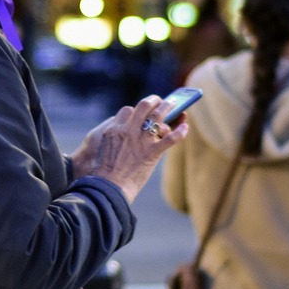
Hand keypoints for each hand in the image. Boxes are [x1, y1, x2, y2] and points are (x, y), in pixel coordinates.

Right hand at [71, 94, 188, 202]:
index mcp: (114, 129)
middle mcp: (127, 130)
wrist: (108, 188)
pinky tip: (185, 127)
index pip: (127, 111)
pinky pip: (170, 139)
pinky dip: (180, 132)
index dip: (137, 110)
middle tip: (160, 100)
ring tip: (174, 104)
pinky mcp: (151, 153)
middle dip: (153, 100)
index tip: (144, 111)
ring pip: (158, 116)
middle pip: (143, 106)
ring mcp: (140, 140)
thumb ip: (114, 138)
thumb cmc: (104, 173)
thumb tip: (128, 135)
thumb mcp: (103, 149)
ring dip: (168, 107)